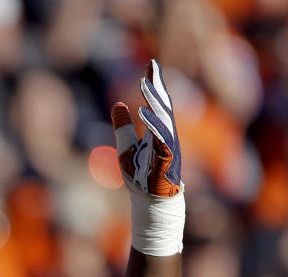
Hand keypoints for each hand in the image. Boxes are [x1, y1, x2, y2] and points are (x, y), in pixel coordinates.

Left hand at [112, 59, 181, 197]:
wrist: (150, 201)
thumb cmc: (140, 176)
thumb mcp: (126, 147)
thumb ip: (123, 127)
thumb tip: (119, 104)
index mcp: (158, 130)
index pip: (157, 102)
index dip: (154, 84)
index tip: (151, 65)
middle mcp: (166, 134)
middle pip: (163, 105)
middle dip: (157, 86)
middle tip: (151, 65)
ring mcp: (168, 146)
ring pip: (163, 118)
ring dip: (154, 101)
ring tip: (145, 84)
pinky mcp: (166, 159)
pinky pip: (160, 138)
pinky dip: (152, 125)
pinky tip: (144, 112)